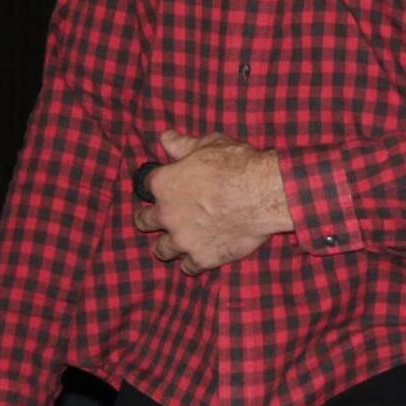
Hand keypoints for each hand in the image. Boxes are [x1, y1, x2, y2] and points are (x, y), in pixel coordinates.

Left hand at [131, 131, 291, 274]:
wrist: (262, 194)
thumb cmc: (236, 164)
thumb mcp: (209, 144)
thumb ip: (182, 145)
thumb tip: (164, 137)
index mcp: (164, 184)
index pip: (145, 186)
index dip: (154, 186)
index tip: (160, 187)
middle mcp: (166, 214)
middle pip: (143, 221)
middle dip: (150, 219)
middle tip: (161, 217)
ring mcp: (183, 240)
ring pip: (161, 250)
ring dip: (168, 245)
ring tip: (177, 241)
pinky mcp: (201, 258)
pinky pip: (188, 267)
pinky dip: (192, 262)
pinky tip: (199, 255)